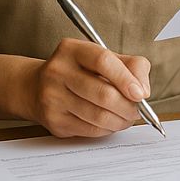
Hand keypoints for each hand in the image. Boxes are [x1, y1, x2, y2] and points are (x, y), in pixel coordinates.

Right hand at [21, 37, 150, 137]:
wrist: (35, 87)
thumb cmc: (79, 70)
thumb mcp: (102, 57)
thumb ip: (130, 66)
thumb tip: (144, 90)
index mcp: (72, 50)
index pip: (103, 61)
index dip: (126, 79)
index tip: (141, 94)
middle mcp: (58, 71)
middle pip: (103, 94)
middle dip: (128, 106)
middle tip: (137, 110)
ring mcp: (53, 98)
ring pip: (98, 116)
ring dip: (121, 120)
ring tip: (127, 117)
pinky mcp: (54, 121)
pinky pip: (90, 130)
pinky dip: (107, 129)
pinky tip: (111, 123)